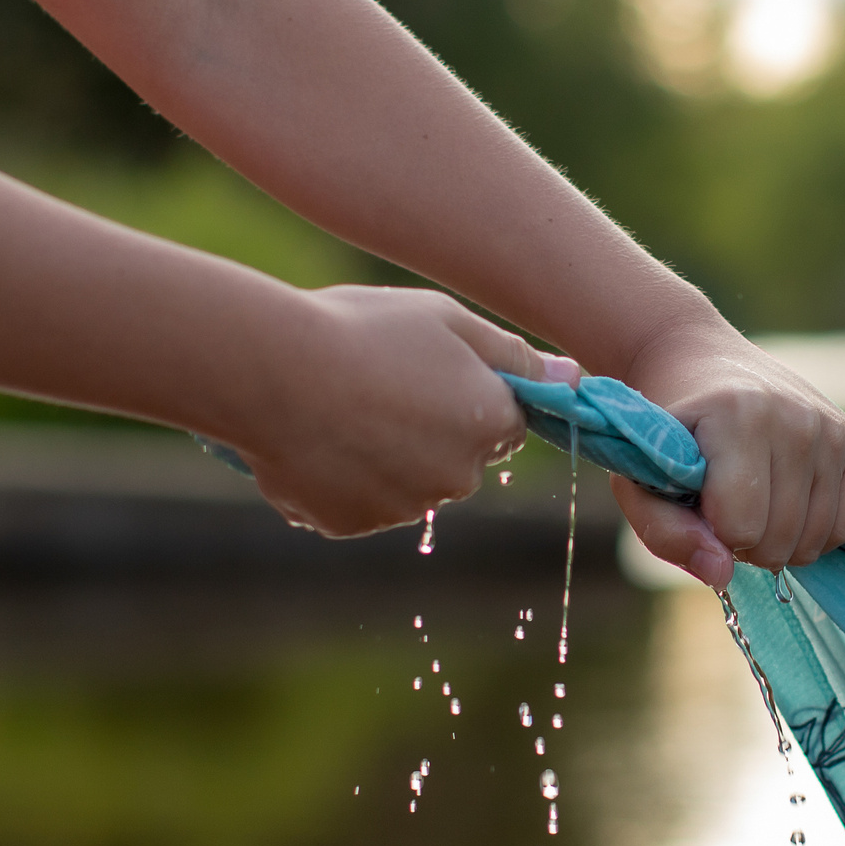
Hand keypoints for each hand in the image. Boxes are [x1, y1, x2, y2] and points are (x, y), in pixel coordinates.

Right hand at [237, 285, 570, 537]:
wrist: (270, 371)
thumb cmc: (361, 331)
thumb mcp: (446, 319)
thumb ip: (513, 354)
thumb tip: (574, 376)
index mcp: (490, 424)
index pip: (502, 420)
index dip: (467, 392)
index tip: (427, 369)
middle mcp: (458, 478)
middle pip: (456, 458)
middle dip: (427, 430)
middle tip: (376, 382)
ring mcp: (403, 508)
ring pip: (405, 483)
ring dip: (383, 456)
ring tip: (335, 405)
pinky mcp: (350, 526)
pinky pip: (355, 502)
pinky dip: (340, 478)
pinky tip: (312, 437)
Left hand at [614, 320, 844, 587]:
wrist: (698, 361)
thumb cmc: (665, 431)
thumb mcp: (638, 479)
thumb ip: (666, 532)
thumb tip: (722, 575)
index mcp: (738, 417)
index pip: (741, 525)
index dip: (712, 532)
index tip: (697, 504)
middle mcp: (794, 417)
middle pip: (780, 539)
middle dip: (744, 543)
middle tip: (722, 508)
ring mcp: (829, 428)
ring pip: (814, 540)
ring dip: (777, 542)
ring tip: (750, 505)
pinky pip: (843, 525)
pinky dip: (810, 533)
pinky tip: (782, 505)